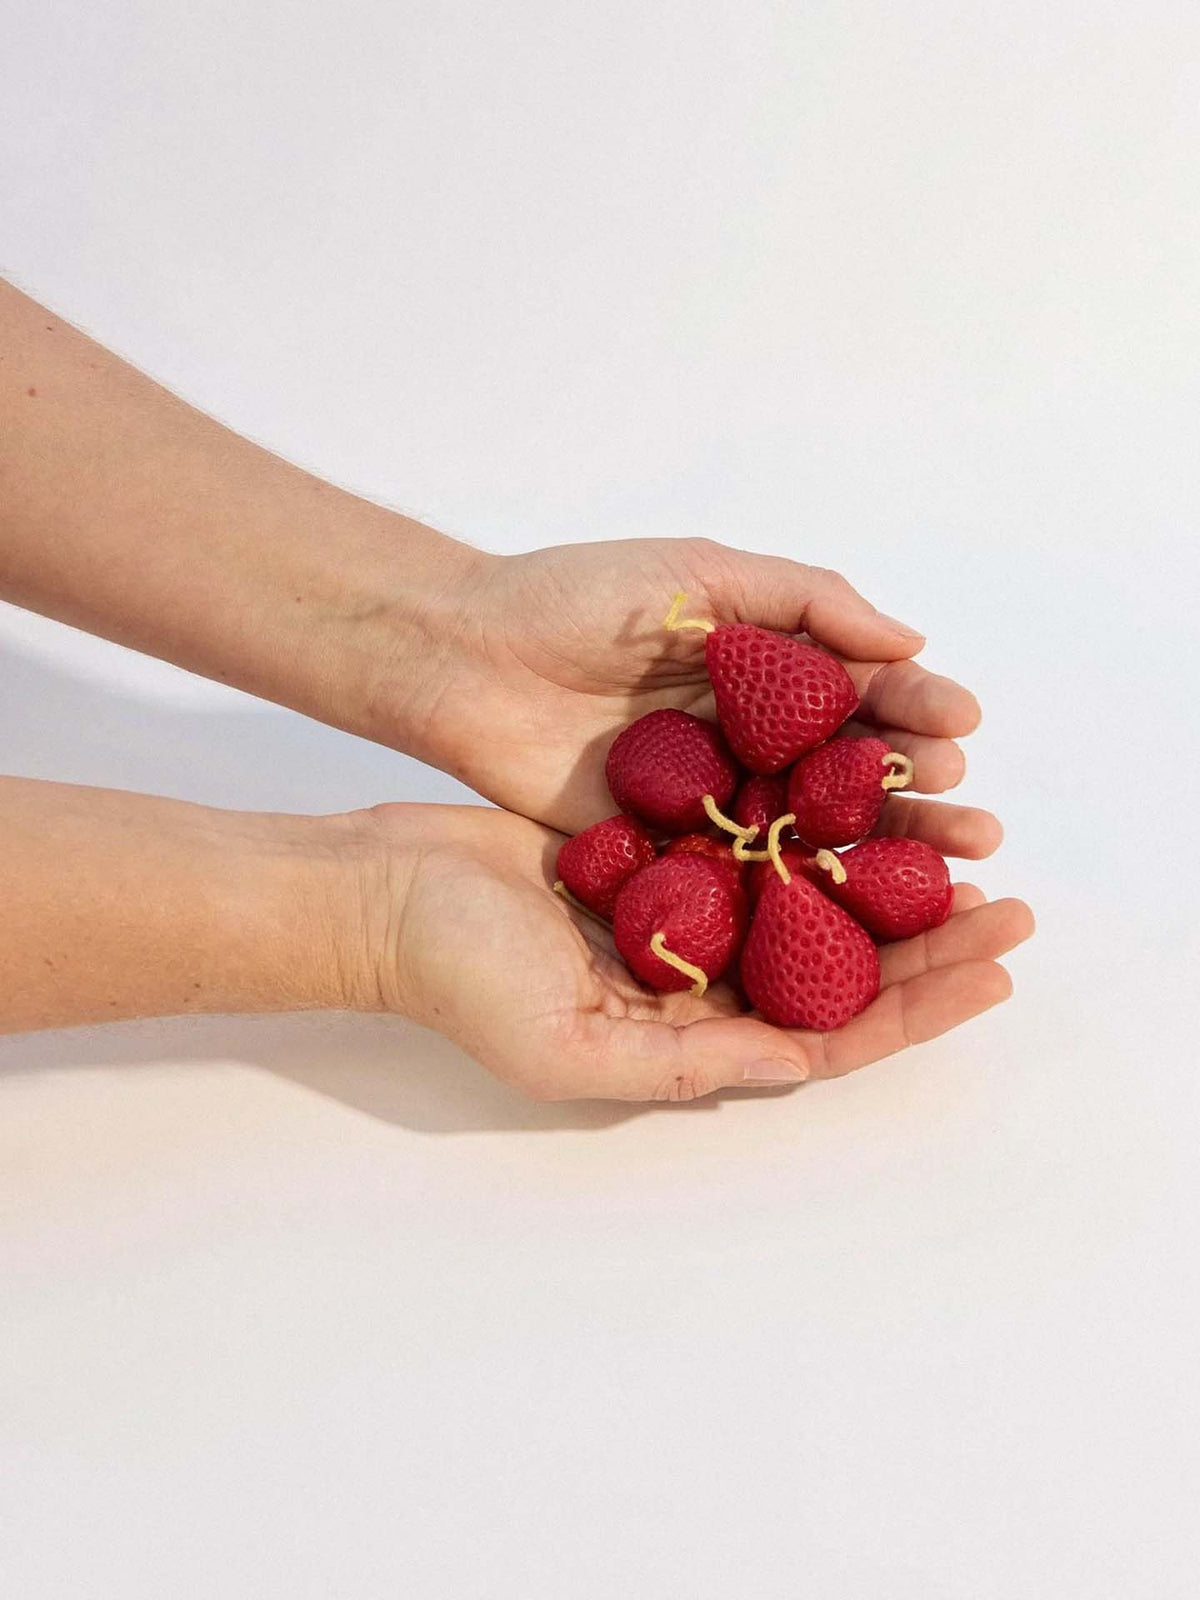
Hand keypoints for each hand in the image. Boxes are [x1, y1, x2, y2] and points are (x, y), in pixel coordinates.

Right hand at [356, 804, 1031, 1101]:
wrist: (386, 890)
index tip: (993, 967)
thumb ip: (685, 1061)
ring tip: (958, 834)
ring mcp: (686, 911)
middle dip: (933, 937)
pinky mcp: (663, 846)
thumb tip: (801, 1065)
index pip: (833, 1033)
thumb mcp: (564, 1043)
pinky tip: (866, 784)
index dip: (920, 1004)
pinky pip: (760, 833)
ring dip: (888, 871)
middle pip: (845, 965)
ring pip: (815, 896)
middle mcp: (703, 979)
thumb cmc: (458, 976)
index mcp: (693, 1037)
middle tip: (1011, 898)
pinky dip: (816, 817)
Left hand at [406, 538, 1002, 862]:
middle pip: (853, 770)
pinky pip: (745, 871)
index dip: (915, 707)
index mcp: (765, 664)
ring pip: (814, 828)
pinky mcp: (667, 845)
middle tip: (973, 823)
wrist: (464, 658)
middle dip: (919, 794)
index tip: (959, 726)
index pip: (862, 690)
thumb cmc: (572, 599)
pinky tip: (852, 907)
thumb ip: (801, 600)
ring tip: (949, 870)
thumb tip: (908, 637)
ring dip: (885, 852)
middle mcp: (750, 733)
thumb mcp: (696, 573)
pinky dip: (800, 888)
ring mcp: (712, 794)